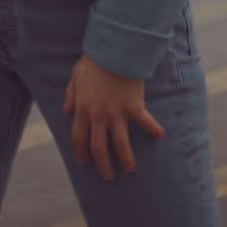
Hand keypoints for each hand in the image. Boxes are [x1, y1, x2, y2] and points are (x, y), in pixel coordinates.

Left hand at [63, 53, 164, 179]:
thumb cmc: (94, 61)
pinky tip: (160, 136)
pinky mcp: (134, 107)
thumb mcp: (76, 76)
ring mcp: (117, 113)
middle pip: (99, 148)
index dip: (80, 152)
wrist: (114, 50)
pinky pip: (145, 122)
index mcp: (83, 109)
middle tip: (108, 176)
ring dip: (126, 159)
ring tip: (129, 169)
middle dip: (103, 165)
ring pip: (121, 144)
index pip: (79, 138)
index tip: (84, 162)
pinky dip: (153, 129)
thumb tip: (66, 109)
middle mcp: (99, 116)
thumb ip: (70, 94)